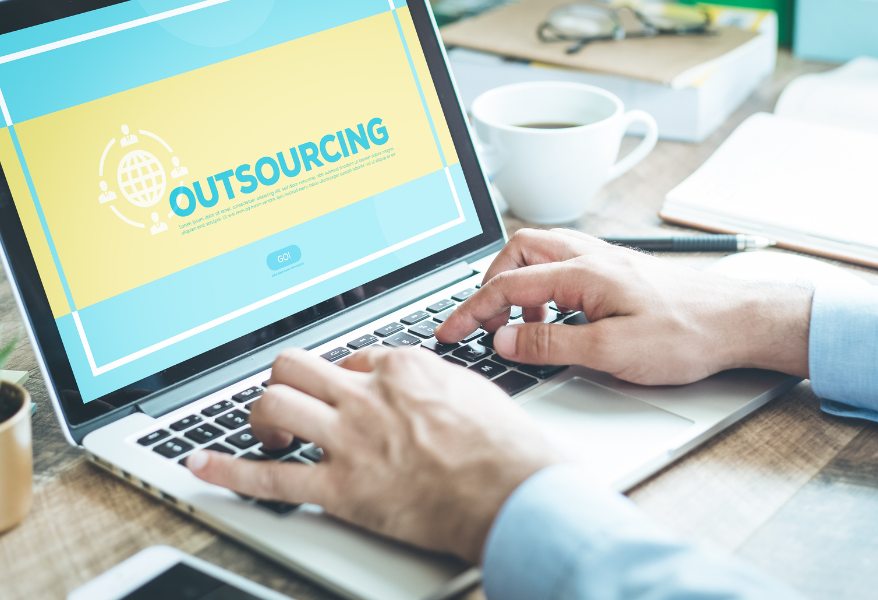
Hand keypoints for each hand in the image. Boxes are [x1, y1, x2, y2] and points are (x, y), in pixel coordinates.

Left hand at [186, 347, 561, 562]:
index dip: (341, 377)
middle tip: (289, 402)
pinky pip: (269, 477)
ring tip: (264, 434)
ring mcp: (350, 440)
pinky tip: (203, 466)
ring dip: (260, 418)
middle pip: (296, 368)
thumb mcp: (473, 390)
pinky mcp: (340, 488)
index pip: (349, 357)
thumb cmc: (504, 446)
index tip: (342, 392)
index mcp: (402, 369)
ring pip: (275, 405)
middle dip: (285, 382)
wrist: (511, 490)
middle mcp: (367, 396)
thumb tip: (423, 384)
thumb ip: (436, 381)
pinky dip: (229, 472)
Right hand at [436, 229, 812, 383]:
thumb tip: (502, 341)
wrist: (738, 321)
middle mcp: (590, 256)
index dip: (470, 311)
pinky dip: (546, 291)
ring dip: (519, 287)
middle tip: (483, 322)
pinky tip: (557, 322)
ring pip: (542, 256)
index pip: (507, 285)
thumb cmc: (686, 334)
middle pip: (518, 251)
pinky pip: (565, 269)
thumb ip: (550, 345)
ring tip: (520, 329)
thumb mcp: (611, 351)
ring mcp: (605, 261)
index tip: (448, 332)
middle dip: (491, 284)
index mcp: (583, 272)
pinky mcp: (618, 272)